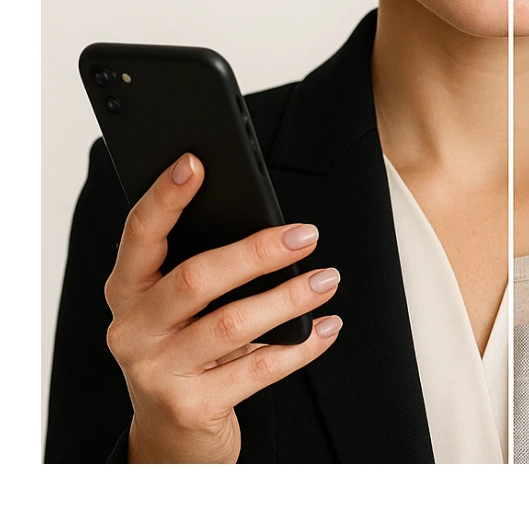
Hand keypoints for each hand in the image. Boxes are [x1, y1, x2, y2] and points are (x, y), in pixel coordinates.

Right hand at [103, 152, 342, 463]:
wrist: (171, 439)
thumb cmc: (185, 350)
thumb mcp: (181, 308)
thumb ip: (206, 267)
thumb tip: (271, 224)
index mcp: (127, 290)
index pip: (140, 234)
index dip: (166, 197)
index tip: (196, 162)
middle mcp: (132, 329)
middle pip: (195, 277)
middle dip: (257, 251)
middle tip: (306, 233)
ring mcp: (157, 372)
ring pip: (231, 323)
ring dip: (288, 297)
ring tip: (326, 278)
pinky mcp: (191, 407)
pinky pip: (258, 369)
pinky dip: (301, 346)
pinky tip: (327, 327)